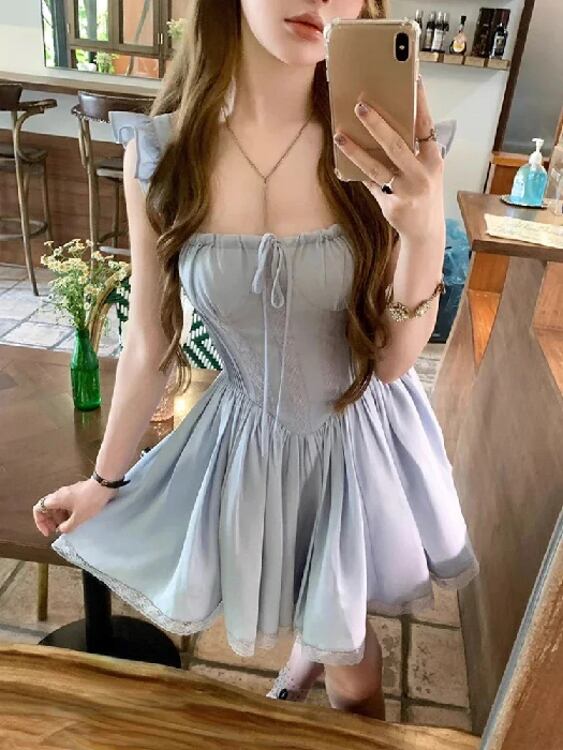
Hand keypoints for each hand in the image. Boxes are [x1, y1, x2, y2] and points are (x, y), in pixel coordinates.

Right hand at [32, 478, 114, 536]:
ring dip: (60, 518)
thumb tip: (61, 530)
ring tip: (68, 527)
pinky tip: (76, 520)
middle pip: (48, 508)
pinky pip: (67, 504)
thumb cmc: (90, 500)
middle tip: (58, 531)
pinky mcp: (77, 492)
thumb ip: (67, 526)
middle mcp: (60, 494)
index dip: (40, 522)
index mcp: (56, 499)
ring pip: (58, 507)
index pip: (38, 509)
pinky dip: (68, 513)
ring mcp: (69, 492)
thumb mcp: (78, 518)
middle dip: (51, 521)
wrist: (104, 485)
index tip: (48, 532)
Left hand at [333, 76, 444, 242]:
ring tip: (340, 135)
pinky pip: (369, 183)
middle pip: (397, 145)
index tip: (413, 79)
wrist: (425, 231)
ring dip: (356, 150)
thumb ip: (411, 150)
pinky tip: (340, 164)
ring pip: (377, 167)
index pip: (426, 126)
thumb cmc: (423, 192)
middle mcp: (422, 174)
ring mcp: (407, 191)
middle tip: (360, 105)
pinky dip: (355, 172)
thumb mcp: (426, 169)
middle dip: (377, 124)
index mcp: (434, 159)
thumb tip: (382, 123)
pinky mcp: (392, 204)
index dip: (420, 103)